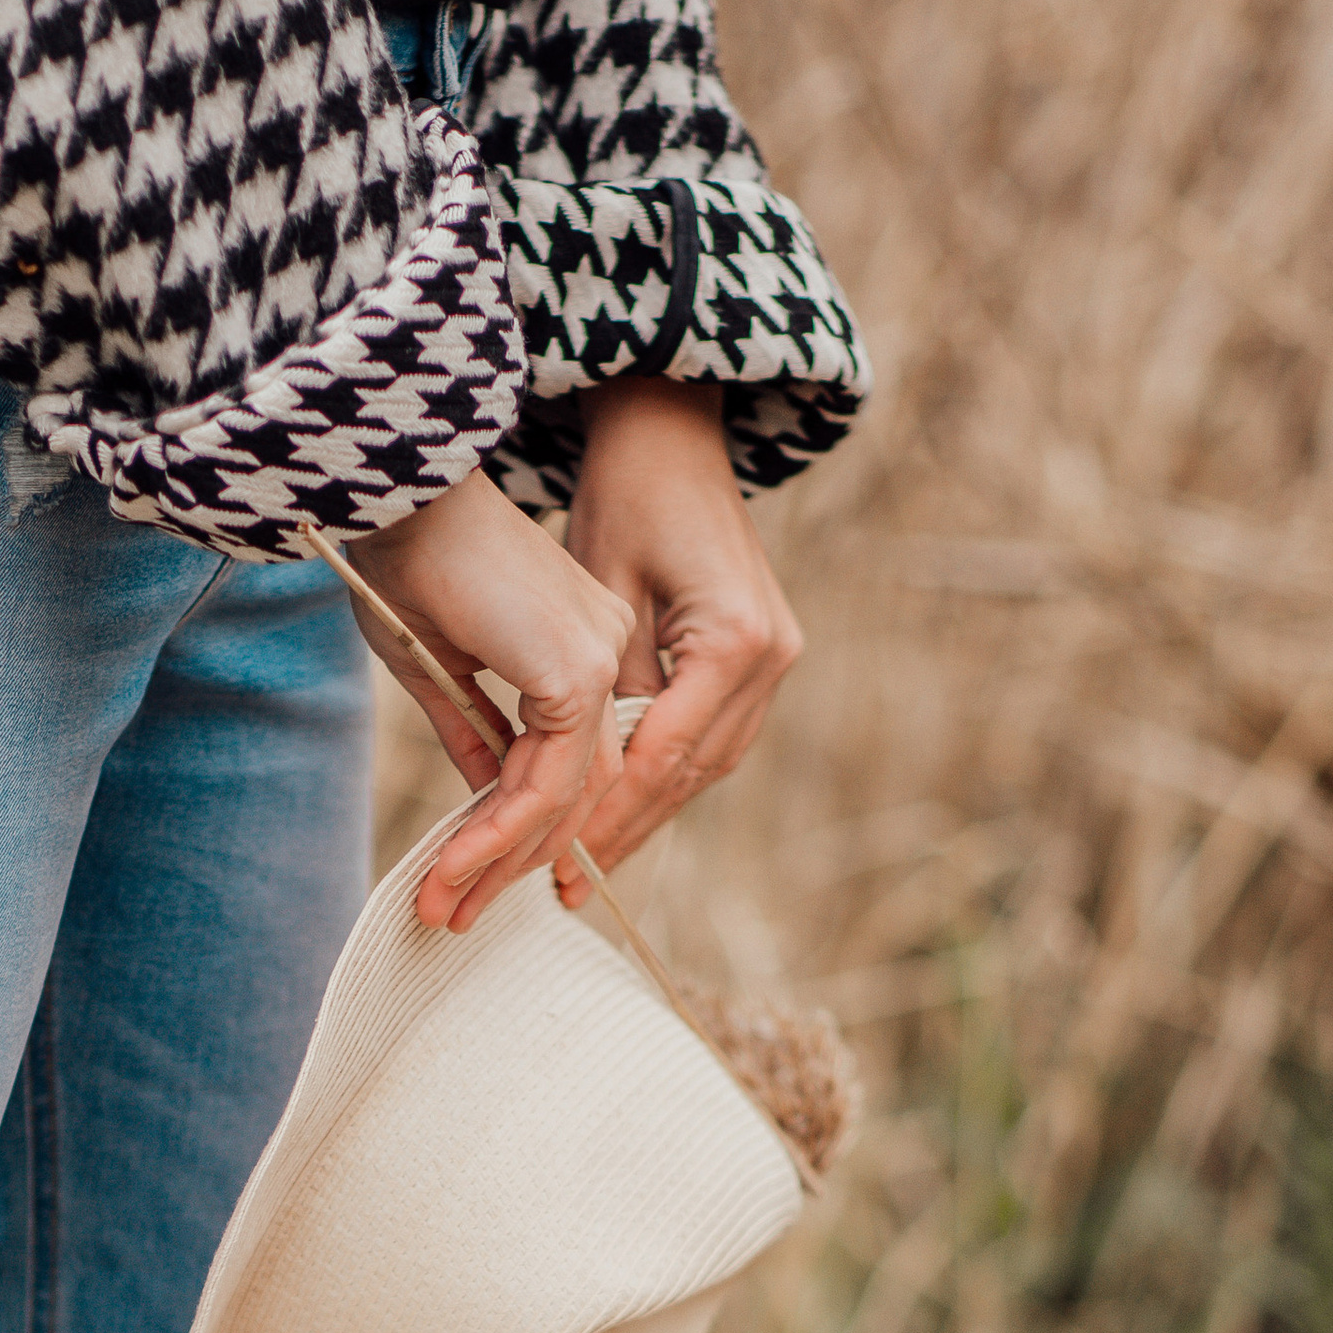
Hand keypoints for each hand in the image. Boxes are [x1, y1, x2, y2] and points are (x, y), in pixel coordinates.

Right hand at [345, 470, 632, 929]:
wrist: (397, 491)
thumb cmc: (402, 557)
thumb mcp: (436, 663)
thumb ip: (473, 732)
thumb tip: (486, 799)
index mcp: (584, 643)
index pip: (569, 761)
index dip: (521, 829)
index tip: (466, 878)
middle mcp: (608, 651)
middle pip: (578, 789)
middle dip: (512, 861)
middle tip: (451, 910)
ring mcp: (601, 660)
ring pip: (567, 796)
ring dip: (500, 859)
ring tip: (443, 901)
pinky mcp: (577, 671)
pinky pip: (548, 781)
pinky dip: (500, 831)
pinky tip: (457, 863)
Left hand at [556, 379, 802, 896]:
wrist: (673, 441)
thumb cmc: (623, 502)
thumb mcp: (600, 597)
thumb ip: (601, 690)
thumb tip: (582, 782)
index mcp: (731, 641)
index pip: (660, 756)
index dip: (606, 817)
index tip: (557, 864)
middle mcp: (770, 659)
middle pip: (688, 774)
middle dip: (623, 833)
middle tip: (565, 891)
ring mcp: (775, 662)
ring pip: (704, 767)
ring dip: (645, 817)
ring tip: (585, 868)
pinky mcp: (762, 661)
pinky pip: (710, 740)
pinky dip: (664, 779)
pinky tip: (620, 813)